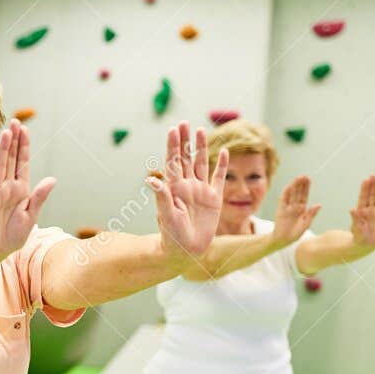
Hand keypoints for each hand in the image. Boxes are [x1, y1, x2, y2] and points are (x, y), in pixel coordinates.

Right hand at [0, 120, 54, 265]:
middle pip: (10, 159)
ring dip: (1, 150)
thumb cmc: (13, 235)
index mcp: (21, 189)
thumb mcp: (31, 216)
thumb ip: (39, 197)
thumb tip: (52, 179)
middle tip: (14, 122)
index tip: (24, 129)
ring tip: (5, 133)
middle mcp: (7, 187)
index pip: (23, 163)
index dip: (24, 146)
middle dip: (13, 141)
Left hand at [152, 122, 223, 261]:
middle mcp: (187, 186)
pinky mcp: (214, 199)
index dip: (173, 145)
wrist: (186, 250)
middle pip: (185, 158)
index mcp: (174, 188)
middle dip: (185, 141)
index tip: (173, 129)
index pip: (173, 161)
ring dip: (201, 147)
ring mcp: (201, 191)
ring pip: (201, 163)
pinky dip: (221, 165)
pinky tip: (224, 152)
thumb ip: (161, 196)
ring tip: (201, 130)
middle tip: (184, 123)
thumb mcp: (166, 215)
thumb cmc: (172, 235)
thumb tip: (150, 179)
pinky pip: (218, 178)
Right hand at [270, 176, 319, 245]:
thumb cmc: (294, 234)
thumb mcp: (306, 224)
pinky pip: (283, 200)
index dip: (306, 188)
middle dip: (301, 184)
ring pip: (291, 194)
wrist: (283, 241)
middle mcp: (294, 207)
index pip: (304, 196)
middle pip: (298, 193)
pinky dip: (286, 193)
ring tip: (298, 178)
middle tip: (304, 176)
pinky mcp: (280, 210)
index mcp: (301, 210)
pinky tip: (290, 186)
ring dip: (294, 186)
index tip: (308, 179)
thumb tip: (318, 205)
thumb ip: (311, 214)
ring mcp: (287, 208)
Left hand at [350, 174, 374, 248]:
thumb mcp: (356, 229)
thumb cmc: (359, 238)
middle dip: (372, 186)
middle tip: (373, 175)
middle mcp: (369, 210)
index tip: (366, 180)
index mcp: (361, 212)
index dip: (364, 189)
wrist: (367, 245)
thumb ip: (355, 219)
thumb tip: (351, 209)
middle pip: (371, 195)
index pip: (363, 197)